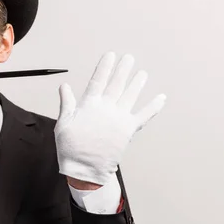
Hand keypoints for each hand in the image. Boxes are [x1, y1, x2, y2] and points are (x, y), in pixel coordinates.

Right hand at [54, 52, 165, 184]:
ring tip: (142, 73)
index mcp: (89, 105)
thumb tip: (64, 87)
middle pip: (117, 84)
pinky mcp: (128, 130)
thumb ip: (67, 103)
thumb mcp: (63, 123)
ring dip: (137, 83)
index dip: (104, 67)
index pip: (98, 81)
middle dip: (123, 70)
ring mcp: (119, 118)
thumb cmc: (71, 147)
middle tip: (129, 58)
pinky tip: (161, 98)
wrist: (85, 167)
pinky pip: (144, 116)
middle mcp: (106, 108)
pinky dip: (153, 107)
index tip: (110, 55)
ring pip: (131, 96)